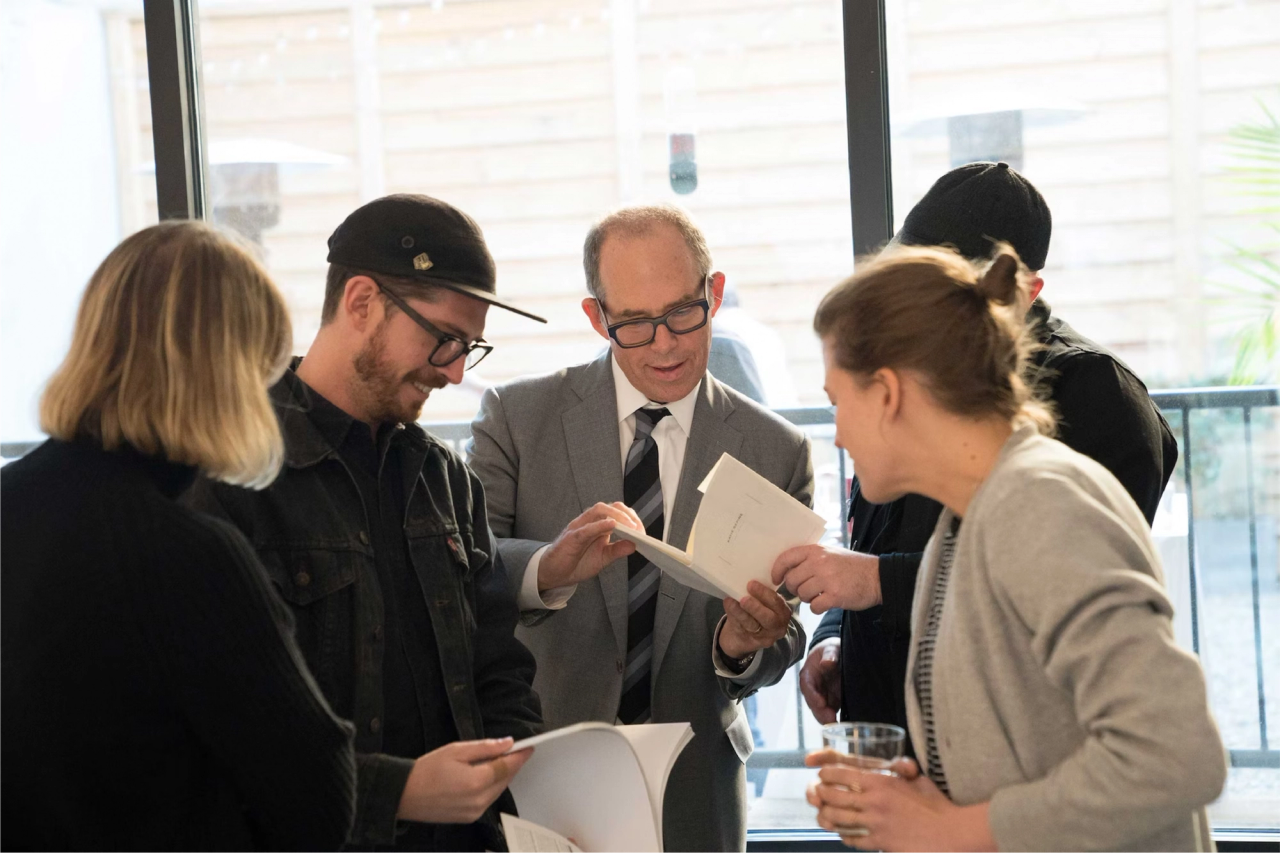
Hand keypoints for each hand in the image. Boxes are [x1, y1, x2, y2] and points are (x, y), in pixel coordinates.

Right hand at [397, 738, 532, 823]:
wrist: (404, 795)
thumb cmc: (427, 769)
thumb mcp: (456, 750)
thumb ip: (485, 748)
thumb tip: (507, 743)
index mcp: (477, 781)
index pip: (507, 767)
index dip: (519, 756)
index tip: (529, 747)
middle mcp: (479, 800)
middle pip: (505, 780)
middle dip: (511, 765)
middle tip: (513, 750)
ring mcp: (475, 812)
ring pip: (498, 790)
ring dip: (501, 776)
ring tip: (498, 761)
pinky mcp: (469, 818)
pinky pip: (488, 800)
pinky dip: (491, 787)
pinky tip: (485, 776)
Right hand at [538, 502, 643, 590]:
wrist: (554, 574)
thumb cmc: (577, 563)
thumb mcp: (603, 558)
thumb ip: (617, 550)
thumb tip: (635, 544)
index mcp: (597, 525)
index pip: (617, 512)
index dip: (631, 518)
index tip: (642, 531)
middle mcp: (589, 522)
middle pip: (609, 507)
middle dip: (626, 514)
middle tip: (638, 528)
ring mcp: (579, 527)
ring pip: (598, 511)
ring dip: (617, 516)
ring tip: (630, 526)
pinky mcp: (571, 537)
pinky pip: (586, 528)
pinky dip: (599, 525)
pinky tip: (611, 525)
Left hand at [718, 580, 791, 658]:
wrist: (742, 636)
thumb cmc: (753, 612)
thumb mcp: (760, 602)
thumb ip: (757, 593)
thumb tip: (743, 578)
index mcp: (782, 611)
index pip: (777, 602)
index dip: (765, 593)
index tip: (751, 584)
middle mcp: (778, 626)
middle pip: (769, 618)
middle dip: (756, 607)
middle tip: (743, 598)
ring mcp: (766, 637)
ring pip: (753, 625)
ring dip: (741, 612)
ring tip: (731, 602)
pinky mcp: (752, 644)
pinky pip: (742, 630)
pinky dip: (733, 617)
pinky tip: (728, 606)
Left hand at [772, 545, 881, 612]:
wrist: (878, 577)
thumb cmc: (852, 566)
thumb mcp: (830, 553)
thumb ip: (810, 559)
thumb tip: (787, 572)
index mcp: (816, 550)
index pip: (786, 558)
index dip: (777, 570)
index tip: (776, 579)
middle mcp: (819, 562)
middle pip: (792, 580)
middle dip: (795, 589)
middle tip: (806, 590)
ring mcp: (827, 579)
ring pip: (802, 594)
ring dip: (808, 598)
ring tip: (820, 594)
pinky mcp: (835, 596)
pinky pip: (814, 606)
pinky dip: (818, 608)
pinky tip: (826, 603)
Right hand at [800, 639, 841, 723]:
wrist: (837, 654)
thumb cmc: (831, 649)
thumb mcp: (831, 647)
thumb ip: (830, 654)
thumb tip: (827, 662)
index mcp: (808, 674)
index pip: (807, 686)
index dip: (812, 696)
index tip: (821, 703)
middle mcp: (814, 688)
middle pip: (813, 703)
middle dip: (821, 712)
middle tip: (831, 719)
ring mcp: (823, 696)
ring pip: (822, 710)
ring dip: (828, 718)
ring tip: (838, 725)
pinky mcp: (833, 701)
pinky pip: (832, 711)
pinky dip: (837, 718)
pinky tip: (845, 723)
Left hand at [803, 752, 993, 852]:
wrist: (951, 834)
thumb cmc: (937, 806)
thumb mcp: (918, 780)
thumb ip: (902, 770)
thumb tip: (896, 762)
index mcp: (881, 782)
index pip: (841, 774)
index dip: (826, 773)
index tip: (823, 774)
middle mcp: (874, 801)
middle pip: (833, 796)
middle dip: (821, 794)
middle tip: (817, 793)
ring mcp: (875, 824)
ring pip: (838, 819)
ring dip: (827, 815)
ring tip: (824, 813)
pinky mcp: (879, 843)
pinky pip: (852, 839)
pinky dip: (843, 835)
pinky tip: (842, 832)